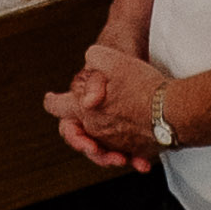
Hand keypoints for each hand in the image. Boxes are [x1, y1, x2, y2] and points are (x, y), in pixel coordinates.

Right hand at [45, 41, 161, 167]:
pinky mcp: (128, 128)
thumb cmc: (120, 51)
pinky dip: (134, 157)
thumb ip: (94, 81)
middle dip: (97, 153)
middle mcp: (91, 116)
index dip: (73, 134)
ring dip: (114, 158)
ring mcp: (109, 124)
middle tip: (111, 157)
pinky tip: (144, 162)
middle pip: (86, 143)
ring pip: (106, 149)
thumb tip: (88, 101)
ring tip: (126, 160)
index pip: (67, 122)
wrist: (142, 47)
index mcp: (79, 103)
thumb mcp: (107, 63)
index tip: (86, 142)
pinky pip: (126, 149)